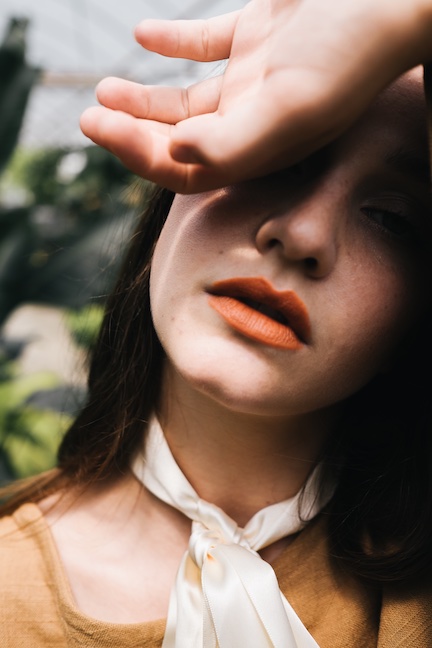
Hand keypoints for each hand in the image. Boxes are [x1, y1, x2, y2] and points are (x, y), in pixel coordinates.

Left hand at [80, 0, 431, 192]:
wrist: (390, 1)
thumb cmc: (347, 53)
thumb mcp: (291, 104)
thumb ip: (235, 141)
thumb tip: (177, 157)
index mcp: (257, 147)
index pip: (187, 169)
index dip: (140, 157)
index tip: (101, 129)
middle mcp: (252, 120)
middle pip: (179, 140)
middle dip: (130, 133)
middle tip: (88, 117)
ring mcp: (254, 78)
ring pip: (186, 99)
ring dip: (142, 97)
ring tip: (102, 89)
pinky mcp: (258, 35)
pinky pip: (207, 43)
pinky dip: (174, 42)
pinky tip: (144, 35)